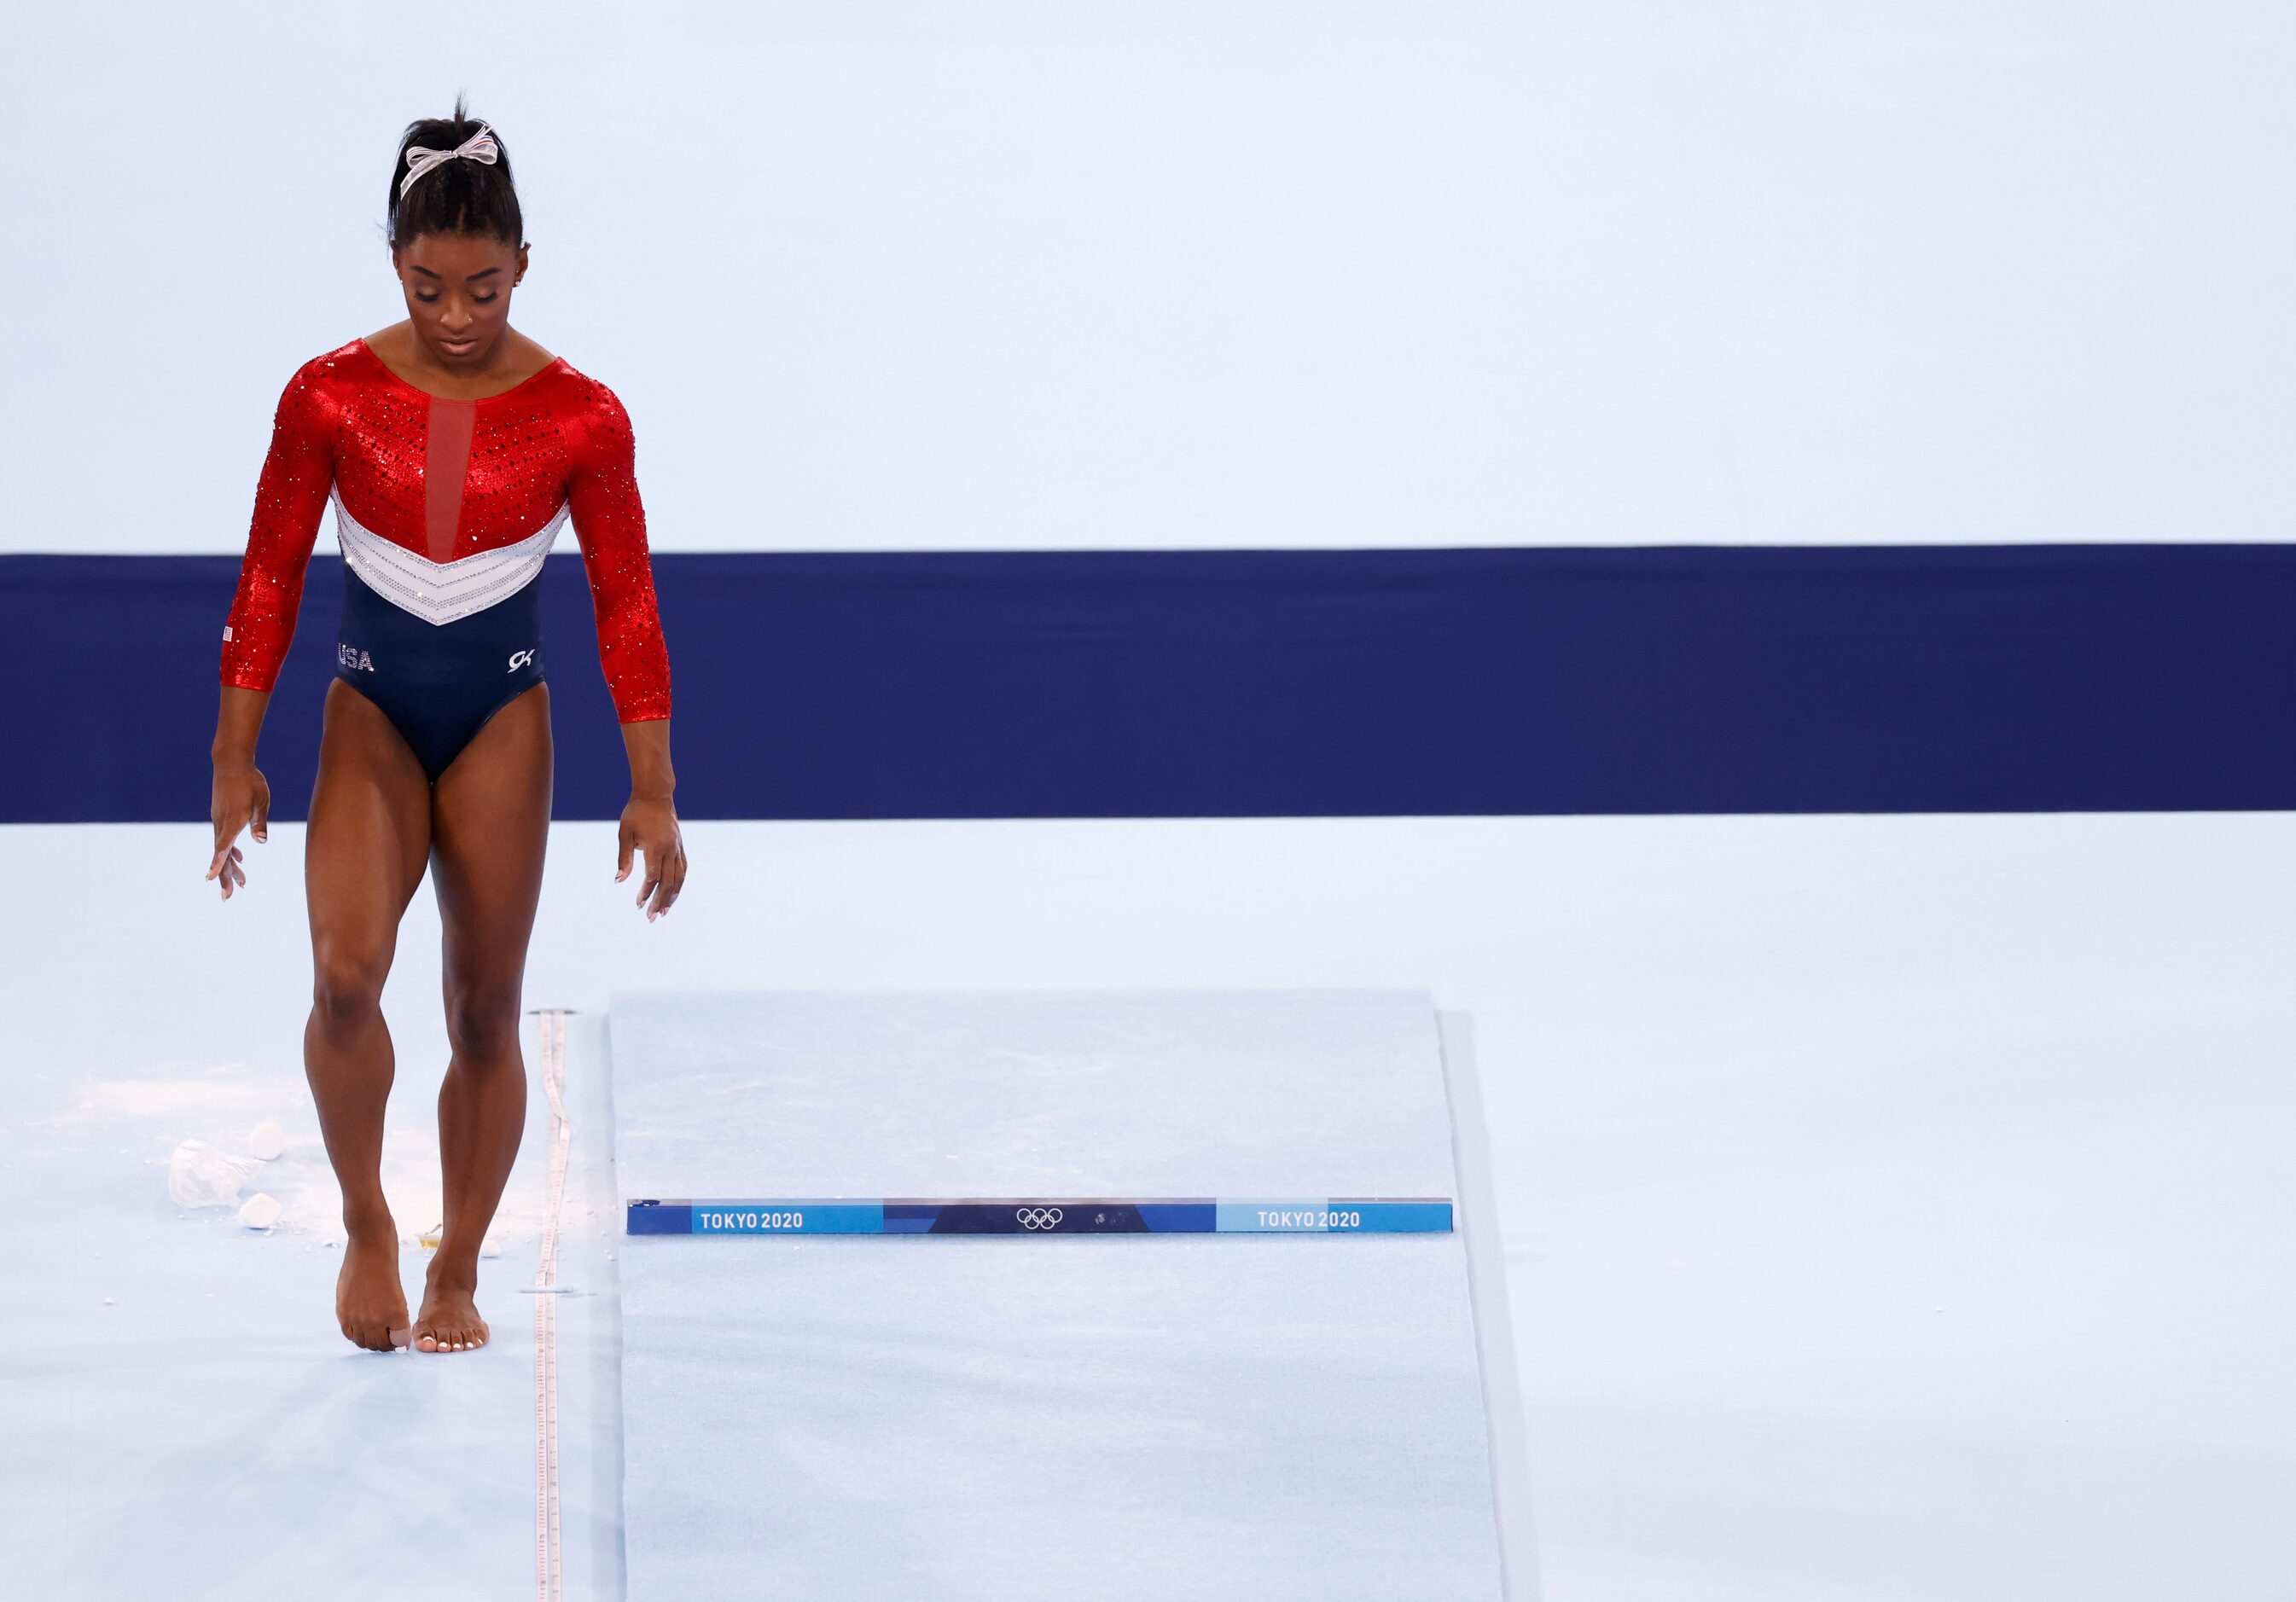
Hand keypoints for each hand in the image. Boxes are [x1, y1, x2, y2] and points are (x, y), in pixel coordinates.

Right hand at [208, 762, 270, 900]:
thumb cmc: (250, 780)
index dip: (218, 864)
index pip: (222, 847)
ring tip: (241, 883)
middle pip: (222, 855)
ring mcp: (220, 821)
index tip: (212, 880)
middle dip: (225, 877)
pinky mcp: (221, 817)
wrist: (231, 763)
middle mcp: (222, 824)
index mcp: (232, 821)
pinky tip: (240, 859)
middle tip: (228, 897)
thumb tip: (261, 842)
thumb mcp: (261, 800)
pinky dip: (230, 851)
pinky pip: (224, 839)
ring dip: (230, 867)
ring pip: (223, 849)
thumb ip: (260, 822)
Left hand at [616, 794, 685, 920]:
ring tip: (665, 912)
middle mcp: (670, 850)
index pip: (653, 877)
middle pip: (668, 882)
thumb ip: (624, 858)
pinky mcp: (680, 847)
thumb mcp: (625, 833)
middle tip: (651, 918)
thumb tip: (618, 881)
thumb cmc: (636, 813)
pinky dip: (679, 883)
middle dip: (659, 901)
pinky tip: (674, 893)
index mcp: (656, 847)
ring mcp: (678, 849)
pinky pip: (683, 869)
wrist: (655, 795)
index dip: (646, 892)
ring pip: (679, 878)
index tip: (638, 904)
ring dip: (672, 897)